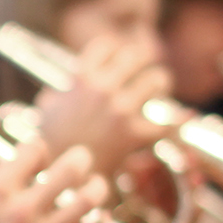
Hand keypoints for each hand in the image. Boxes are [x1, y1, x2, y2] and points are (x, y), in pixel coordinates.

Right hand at [33, 32, 168, 177]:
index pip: (106, 45)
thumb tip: (56, 93)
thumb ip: (54, 97)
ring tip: (159, 90)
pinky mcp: (134, 134)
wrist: (58, 176)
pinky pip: (167, 121)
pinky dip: (175, 121)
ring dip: (161, 84)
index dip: (115, 50)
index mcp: (81, 79)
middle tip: (147, 68)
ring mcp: (120, 110)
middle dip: (145, 60)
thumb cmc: (51, 145)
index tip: (119, 58)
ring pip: (158, 79)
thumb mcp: (46, 113)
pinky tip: (177, 120)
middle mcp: (102, 89)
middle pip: (137, 55)